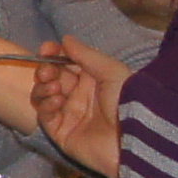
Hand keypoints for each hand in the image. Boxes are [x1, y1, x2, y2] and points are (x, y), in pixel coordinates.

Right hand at [25, 38, 123, 177]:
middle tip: (48, 72)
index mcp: (92, 79)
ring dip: (44, 87)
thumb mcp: (110, 70)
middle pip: (51, 78)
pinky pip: (45, 117)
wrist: (133, 139)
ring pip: (43, 95)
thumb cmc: (127, 100)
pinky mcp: (61, 133)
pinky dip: (46, 105)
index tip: (45, 50)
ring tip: (55, 88)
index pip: (65, 63)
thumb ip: (85, 54)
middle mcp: (79, 95)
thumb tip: (65, 39)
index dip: (53, 55)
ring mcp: (69, 115)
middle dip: (45, 70)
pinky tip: (57, 101)